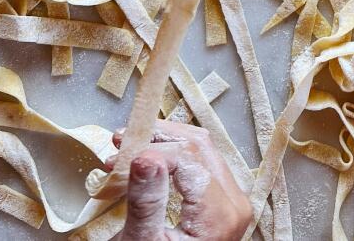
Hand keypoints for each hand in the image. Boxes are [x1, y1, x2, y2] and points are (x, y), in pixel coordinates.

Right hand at [109, 121, 250, 240]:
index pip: (187, 157)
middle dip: (156, 139)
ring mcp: (232, 199)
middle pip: (198, 146)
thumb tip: (144, 157)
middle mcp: (235, 202)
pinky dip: (172, 157)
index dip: (151, 150)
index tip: (117, 157)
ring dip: (163, 143)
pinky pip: (201, 164)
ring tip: (126, 150)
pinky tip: (146, 162)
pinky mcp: (223, 200)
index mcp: (221, 214)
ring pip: (201, 149)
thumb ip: (146, 202)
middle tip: (119, 143)